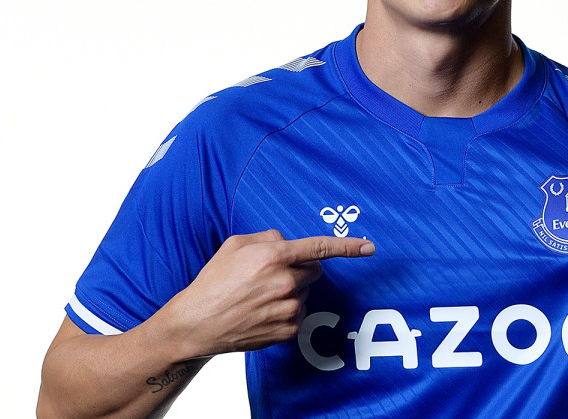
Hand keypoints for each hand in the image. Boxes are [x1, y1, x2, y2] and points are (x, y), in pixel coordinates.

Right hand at [162, 230, 374, 357]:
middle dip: (301, 269)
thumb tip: (288, 242)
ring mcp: (288, 308)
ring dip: (291, 291)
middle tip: (272, 275)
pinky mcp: (288, 330)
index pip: (319, 248)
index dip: (348, 246)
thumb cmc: (213, 282)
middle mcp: (285, 282)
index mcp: (273, 256)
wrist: (198, 323)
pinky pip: (299, 313)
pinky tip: (262, 312)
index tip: (369, 247)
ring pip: (305, 292)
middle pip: (314, 270)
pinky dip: (286, 310)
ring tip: (259, 297)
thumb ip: (268, 237)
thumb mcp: (235, 245)